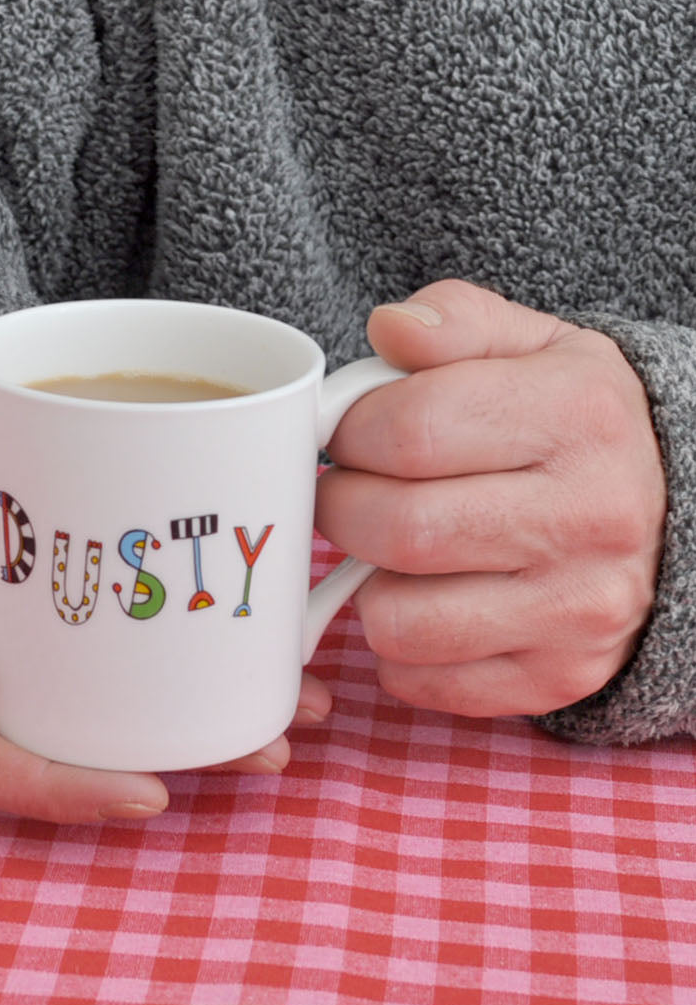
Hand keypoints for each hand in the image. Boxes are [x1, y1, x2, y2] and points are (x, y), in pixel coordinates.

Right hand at [0, 359, 329, 821]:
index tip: (150, 789)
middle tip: (254, 751)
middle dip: (140, 770)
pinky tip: (224, 674)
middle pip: (27, 757)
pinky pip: (70, 677)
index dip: (53, 790)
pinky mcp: (7, 632)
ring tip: (268, 725)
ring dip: (163, 735)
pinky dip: (149, 686)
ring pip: (58, 727)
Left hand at [315, 279, 665, 717]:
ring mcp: (578, 609)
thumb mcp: (532, 349)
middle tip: (348, 493)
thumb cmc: (570, 426)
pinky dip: (397, 647)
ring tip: (389, 552)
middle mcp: (590, 518)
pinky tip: (425, 601)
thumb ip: (455, 323)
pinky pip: (420, 680)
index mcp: (578, 416)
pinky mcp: (557, 676)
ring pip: (397, 620)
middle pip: (398, 529)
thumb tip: (389, 327)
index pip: (411, 429)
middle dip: (341, 510)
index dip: (349, 433)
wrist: (670, 515)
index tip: (345, 434)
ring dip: (364, 587)